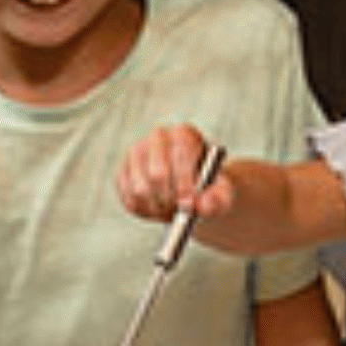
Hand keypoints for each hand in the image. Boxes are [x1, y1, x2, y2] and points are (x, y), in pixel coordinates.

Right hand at [117, 123, 234, 223]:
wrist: (192, 191)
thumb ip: (219, 199)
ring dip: (157, 208)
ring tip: (171, 210)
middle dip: (170, 198)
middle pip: (156, 173)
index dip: (184, 182)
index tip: (190, 203)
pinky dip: (145, 212)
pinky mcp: (123, 174)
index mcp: (184, 134)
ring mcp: (136, 154)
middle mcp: (157, 138)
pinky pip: (129, 200)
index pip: (180, 153)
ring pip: (139, 190)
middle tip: (179, 212)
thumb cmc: (209, 187)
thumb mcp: (222, 193)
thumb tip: (203, 205)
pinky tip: (158, 209)